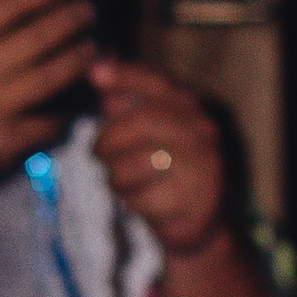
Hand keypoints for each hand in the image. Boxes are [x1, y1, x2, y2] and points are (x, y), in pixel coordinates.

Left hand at [91, 59, 230, 258]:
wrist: (201, 225)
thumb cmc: (167, 175)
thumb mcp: (149, 137)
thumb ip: (127, 107)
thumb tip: (98, 72)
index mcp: (191, 111)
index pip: (158, 83)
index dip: (125, 76)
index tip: (94, 74)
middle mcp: (202, 133)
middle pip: (143, 122)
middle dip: (109, 138)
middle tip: (97, 153)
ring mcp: (202, 167)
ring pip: (140, 162)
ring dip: (116, 175)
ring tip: (118, 181)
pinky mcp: (194, 202)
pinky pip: (144, 198)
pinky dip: (130, 202)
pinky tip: (135, 203)